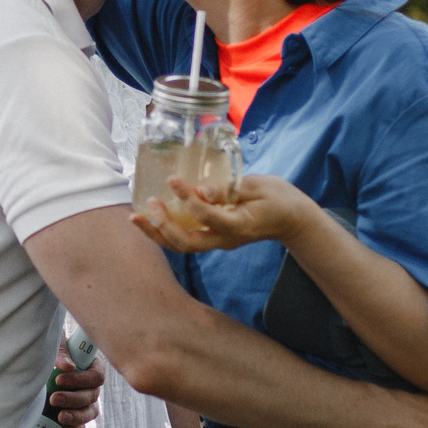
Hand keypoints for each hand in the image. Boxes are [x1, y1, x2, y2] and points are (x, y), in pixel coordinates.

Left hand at [52, 350, 104, 427]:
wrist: (38, 364)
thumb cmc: (52, 348)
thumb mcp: (57, 344)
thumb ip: (62, 352)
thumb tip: (67, 367)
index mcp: (93, 366)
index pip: (97, 376)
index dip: (80, 380)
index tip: (59, 379)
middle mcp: (92, 386)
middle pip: (92, 396)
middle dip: (73, 399)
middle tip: (53, 398)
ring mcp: (86, 402)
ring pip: (89, 412)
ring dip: (76, 416)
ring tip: (60, 416)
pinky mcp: (76, 415)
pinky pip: (81, 425)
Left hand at [130, 174, 315, 254]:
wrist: (291, 220)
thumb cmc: (278, 198)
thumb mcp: (258, 187)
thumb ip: (229, 189)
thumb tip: (201, 190)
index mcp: (239, 226)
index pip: (208, 217)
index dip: (188, 200)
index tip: (174, 180)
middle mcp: (225, 239)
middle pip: (187, 244)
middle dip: (164, 226)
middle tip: (149, 204)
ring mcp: (218, 242)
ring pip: (181, 246)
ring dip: (157, 234)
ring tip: (135, 218)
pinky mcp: (213, 238)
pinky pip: (185, 240)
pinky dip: (164, 232)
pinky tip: (149, 219)